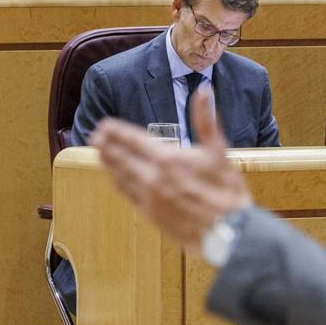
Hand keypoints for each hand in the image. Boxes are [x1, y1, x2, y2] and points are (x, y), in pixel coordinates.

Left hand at [92, 88, 250, 253]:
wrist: (230, 233)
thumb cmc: (227, 192)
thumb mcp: (220, 152)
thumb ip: (206, 121)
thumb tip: (203, 91)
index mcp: (167, 159)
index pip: (133, 140)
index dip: (116, 131)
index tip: (104, 124)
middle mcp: (152, 178)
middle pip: (121, 158)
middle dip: (106, 146)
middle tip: (95, 137)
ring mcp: (149, 199)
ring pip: (121, 177)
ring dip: (109, 164)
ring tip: (101, 154)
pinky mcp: (152, 216)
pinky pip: (128, 196)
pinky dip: (119, 184)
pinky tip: (117, 180)